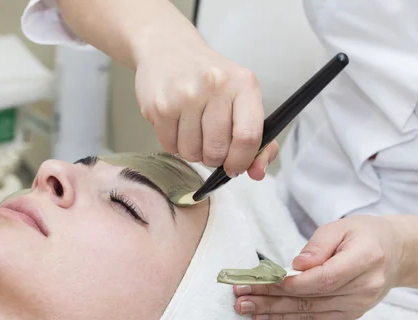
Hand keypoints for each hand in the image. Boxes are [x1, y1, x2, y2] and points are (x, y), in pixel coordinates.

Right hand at [134, 40, 278, 179]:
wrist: (168, 49)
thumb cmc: (208, 77)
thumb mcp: (240, 96)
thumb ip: (256, 137)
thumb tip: (257, 172)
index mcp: (243, 84)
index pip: (248, 136)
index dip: (242, 160)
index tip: (235, 166)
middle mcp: (215, 87)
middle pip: (217, 150)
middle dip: (214, 158)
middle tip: (210, 144)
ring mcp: (185, 96)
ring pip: (192, 153)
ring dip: (192, 151)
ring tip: (192, 130)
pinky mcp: (160, 106)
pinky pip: (170, 147)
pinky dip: (174, 144)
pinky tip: (176, 125)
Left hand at [234, 216, 405, 319]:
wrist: (395, 253)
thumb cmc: (364, 235)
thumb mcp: (341, 226)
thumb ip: (319, 245)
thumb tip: (297, 264)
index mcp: (365, 260)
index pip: (324, 278)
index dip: (292, 283)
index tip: (263, 281)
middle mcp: (363, 288)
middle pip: (311, 298)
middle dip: (271, 298)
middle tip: (240, 296)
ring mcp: (357, 306)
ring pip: (308, 312)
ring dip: (273, 311)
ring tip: (244, 308)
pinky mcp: (349, 314)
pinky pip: (314, 317)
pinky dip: (286, 317)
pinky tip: (264, 315)